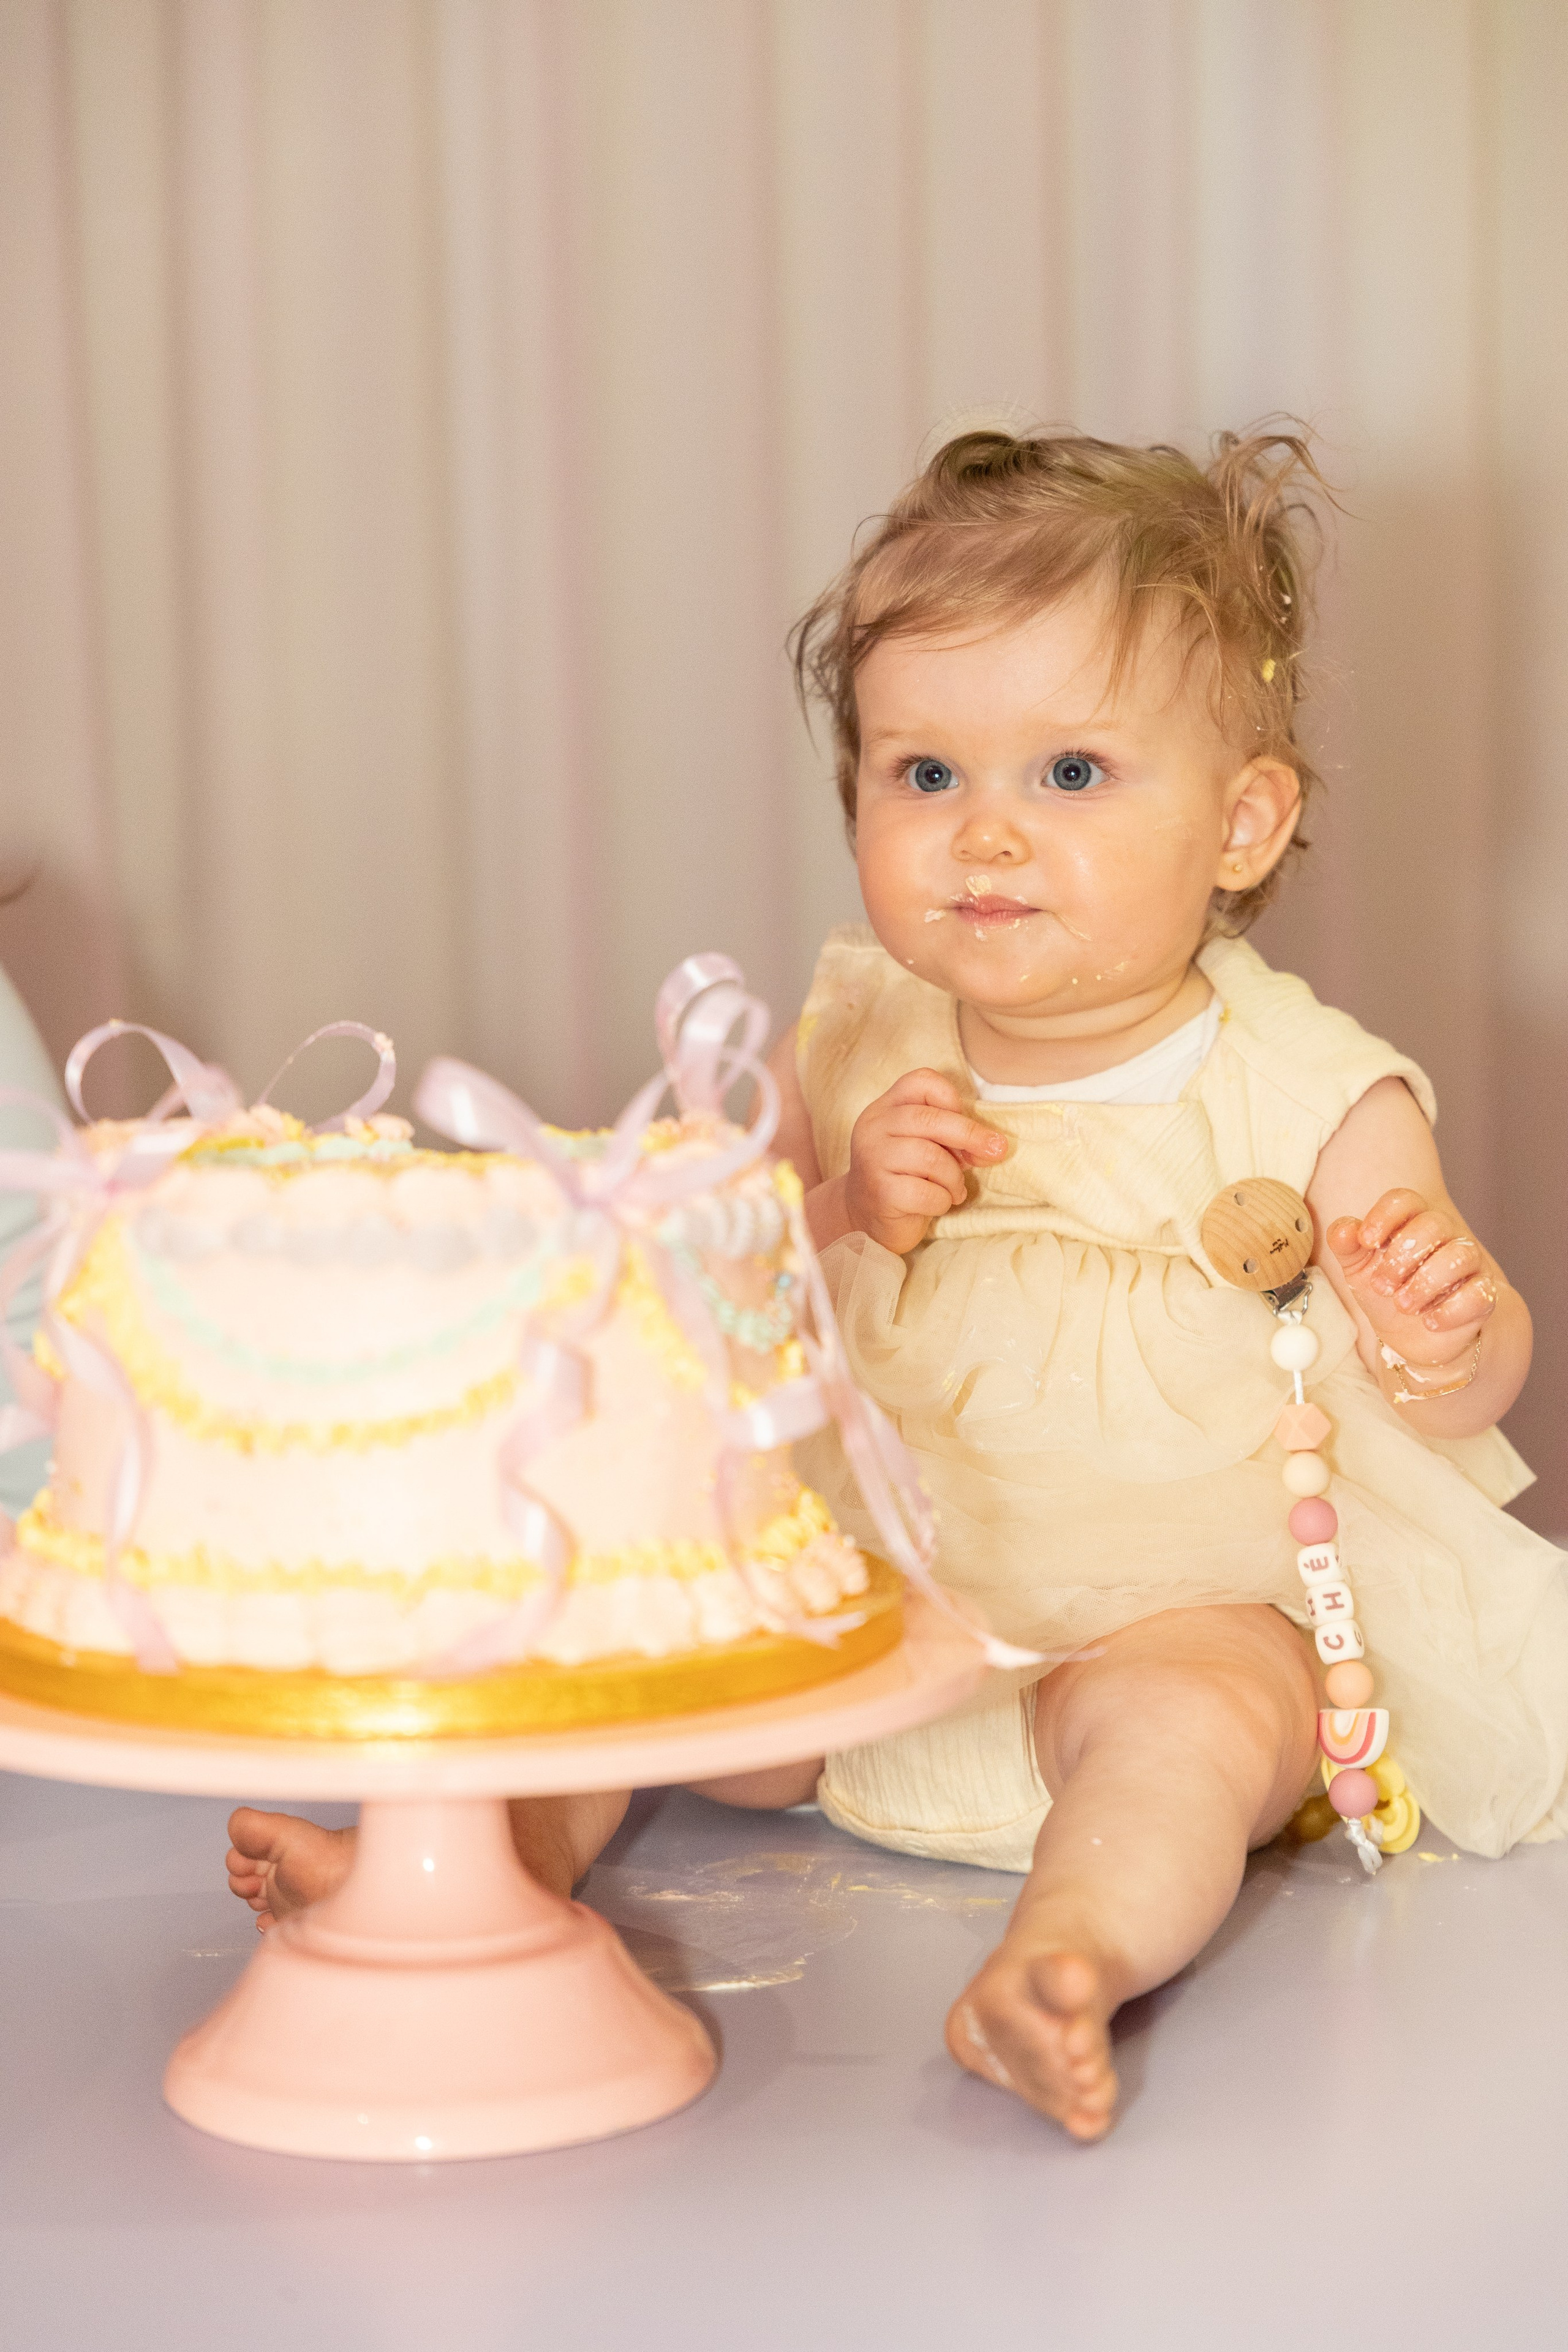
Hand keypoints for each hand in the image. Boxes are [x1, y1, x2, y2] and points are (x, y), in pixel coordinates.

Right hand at [844, 1069, 1005, 1254]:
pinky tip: (938, 1203)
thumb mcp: (927, 1146)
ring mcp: (872, 1159)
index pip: (921, 1081)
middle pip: (930, 1119)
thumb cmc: (905, 1176)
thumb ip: (953, 1137)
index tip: (966, 1121)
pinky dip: (943, 1201)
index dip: (951, 1098)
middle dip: (970, 1135)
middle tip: (996, 1151)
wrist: (867, 1218)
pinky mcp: (880, 1192)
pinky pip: (927, 1192)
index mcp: (884, 1109)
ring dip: (954, 1178)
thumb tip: (994, 1146)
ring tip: (955, 1189)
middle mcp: (873, 1128)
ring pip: (932, 1158)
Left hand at [1327, 1188, 1498, 1367]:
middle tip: (1382, 1286)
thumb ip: (1346, 1245)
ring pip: (1459, 1256)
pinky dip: (1450, 1311)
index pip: (1405, 1200)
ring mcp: (1469, 1263)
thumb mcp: (1358, 1268)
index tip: (1367, 1241)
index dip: (1384, 1216)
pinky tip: (1429, 1321)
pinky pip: (1479, 1293)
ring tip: (1403, 1306)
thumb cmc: (1387, 1290)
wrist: (1412, 1336)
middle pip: (1433, 1224)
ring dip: (1424, 1284)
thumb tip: (1345, 1229)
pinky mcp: (1484, 1293)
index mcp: (1411, 1221)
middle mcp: (1445, 1235)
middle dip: (1402, 1257)